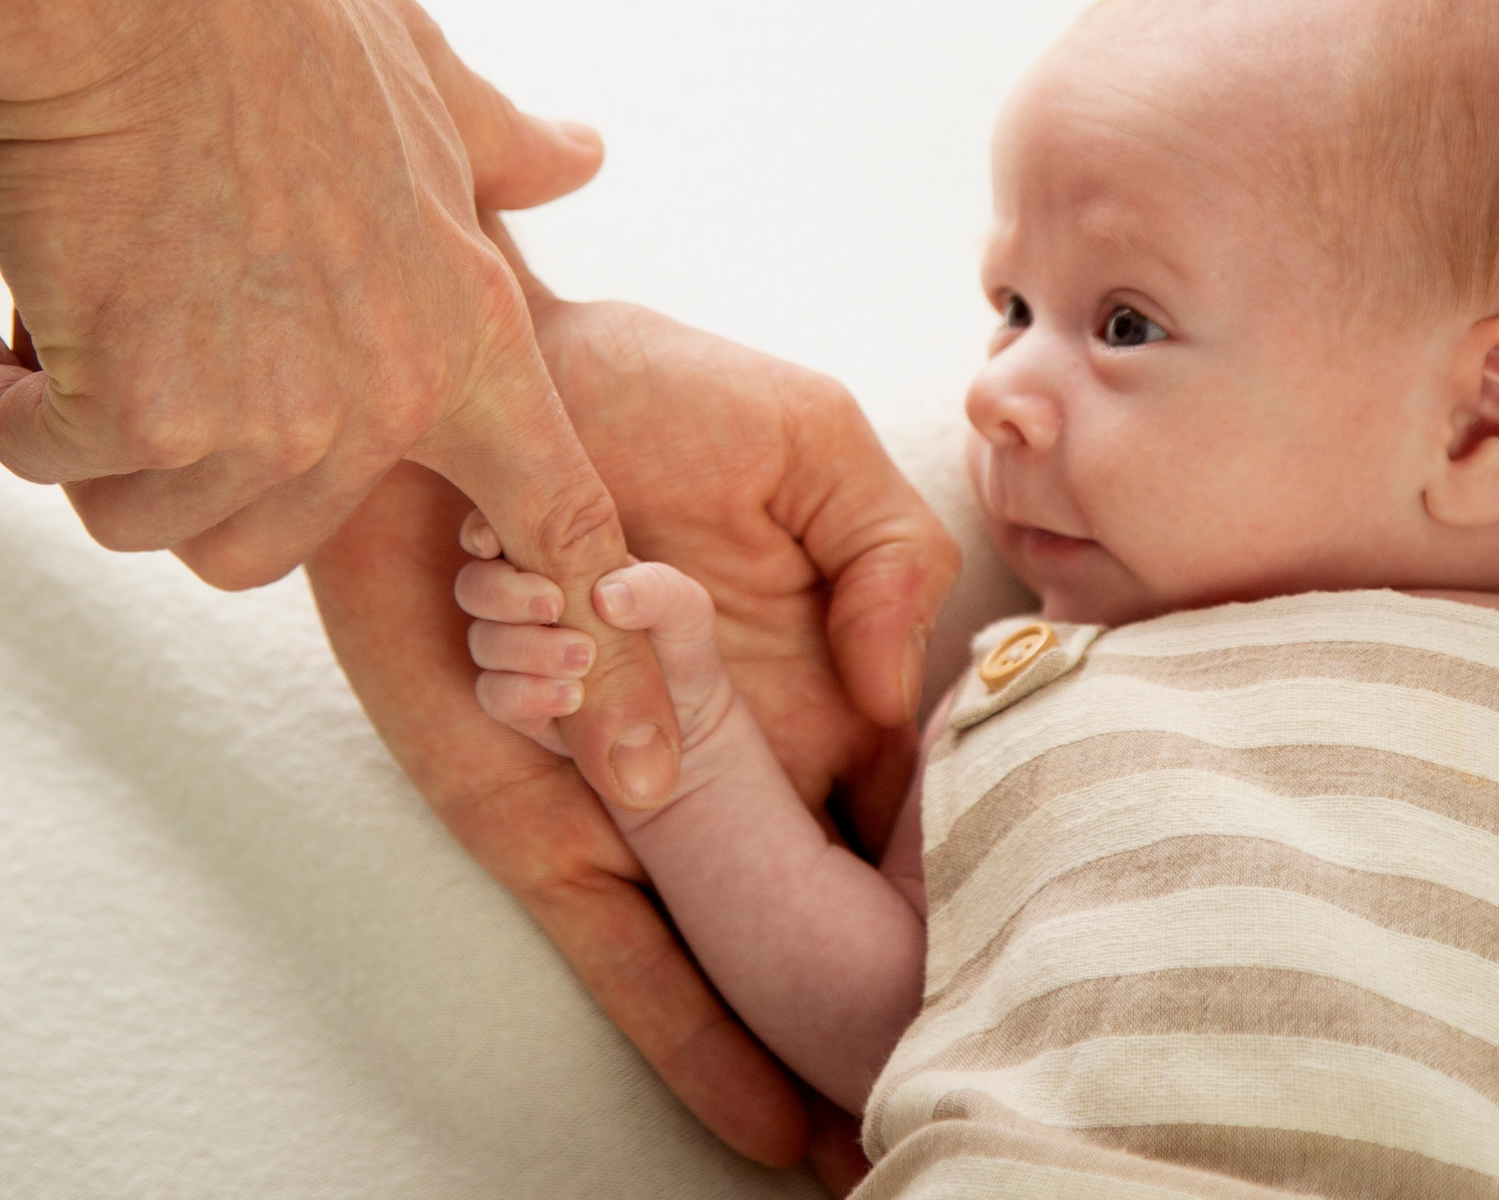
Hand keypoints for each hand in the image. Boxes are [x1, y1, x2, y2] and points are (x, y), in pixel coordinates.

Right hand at [0, 0, 687, 809]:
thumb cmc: (277, 16)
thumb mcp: (427, 76)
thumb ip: (503, 149)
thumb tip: (583, 152)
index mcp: (471, 347)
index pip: (562, 534)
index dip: (602, 658)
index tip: (641, 776)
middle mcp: (378, 407)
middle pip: (270, 544)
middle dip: (201, 467)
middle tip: (159, 351)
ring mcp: (258, 421)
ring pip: (157, 523)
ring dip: (100, 439)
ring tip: (76, 316)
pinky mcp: (130, 408)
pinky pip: (45, 464)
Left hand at [307, 307, 958, 1166]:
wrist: (452, 377)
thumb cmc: (636, 382)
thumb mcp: (802, 436)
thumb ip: (884, 549)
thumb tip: (887, 690)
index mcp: (816, 681)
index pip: (912, 814)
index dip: (972, 892)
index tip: (1045, 970)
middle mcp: (743, 760)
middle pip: (838, 915)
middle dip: (896, 1016)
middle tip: (953, 1109)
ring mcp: (646, 803)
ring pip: (744, 958)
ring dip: (808, 1059)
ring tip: (875, 1159)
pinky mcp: (544, 822)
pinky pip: (621, 944)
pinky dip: (691, 1033)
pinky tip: (760, 1116)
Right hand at [460, 534, 742, 777]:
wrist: (688, 719)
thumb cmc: (679, 644)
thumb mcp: (685, 608)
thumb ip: (655, 589)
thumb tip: (605, 597)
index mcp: (557, 560)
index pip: (498, 530)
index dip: (481, 531)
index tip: (491, 542)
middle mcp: (526, 603)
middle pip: (475, 585)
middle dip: (504, 593)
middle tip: (554, 606)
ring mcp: (518, 655)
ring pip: (483, 641)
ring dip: (525, 647)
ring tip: (584, 659)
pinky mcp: (520, 705)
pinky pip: (494, 695)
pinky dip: (526, 693)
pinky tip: (572, 697)